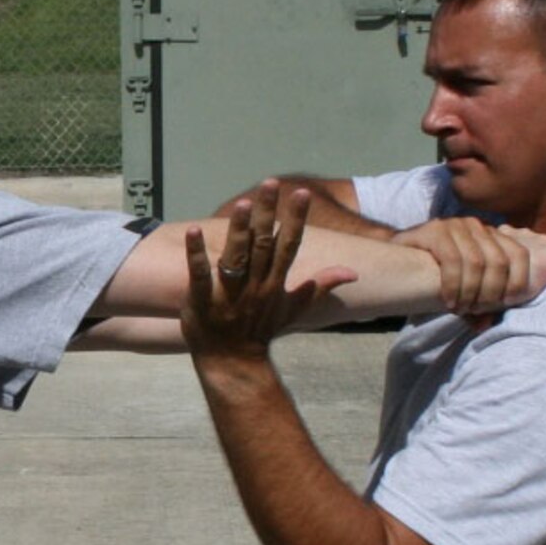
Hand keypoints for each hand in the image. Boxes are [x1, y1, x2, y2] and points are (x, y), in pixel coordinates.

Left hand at [181, 181, 355, 357]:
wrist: (233, 361)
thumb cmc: (261, 329)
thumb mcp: (293, 308)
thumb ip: (319, 286)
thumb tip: (352, 273)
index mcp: (275, 283)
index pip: (289, 245)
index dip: (295, 219)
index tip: (302, 193)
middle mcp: (255, 285)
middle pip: (263, 243)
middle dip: (268, 212)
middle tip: (270, 182)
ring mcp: (229, 293)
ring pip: (236, 257)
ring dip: (240, 230)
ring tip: (245, 203)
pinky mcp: (202, 300)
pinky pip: (199, 275)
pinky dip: (196, 254)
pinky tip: (193, 231)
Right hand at [391, 218, 545, 317]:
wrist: (395, 262)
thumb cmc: (434, 278)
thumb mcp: (463, 290)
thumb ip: (477, 304)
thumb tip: (484, 325)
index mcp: (490, 235)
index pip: (519, 255)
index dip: (518, 281)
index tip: (505, 304)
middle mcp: (476, 226)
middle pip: (499, 262)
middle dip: (490, 292)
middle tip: (476, 310)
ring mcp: (455, 225)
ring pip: (476, 263)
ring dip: (470, 292)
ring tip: (460, 309)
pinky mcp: (435, 230)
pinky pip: (452, 261)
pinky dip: (453, 286)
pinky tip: (448, 301)